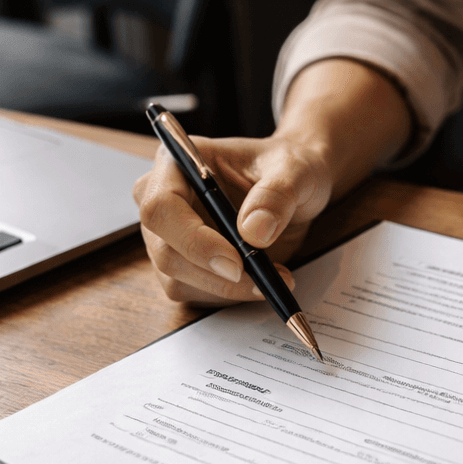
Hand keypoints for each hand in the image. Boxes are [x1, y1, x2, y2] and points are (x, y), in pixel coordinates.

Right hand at [134, 57, 412, 304]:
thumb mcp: (298, 169)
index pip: (161, 209)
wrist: (302, 181)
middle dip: (219, 275)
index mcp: (173, 163)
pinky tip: (266, 290)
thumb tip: (255, 232)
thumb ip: (277, 195)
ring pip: (178, 280)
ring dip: (227, 293)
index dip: (194, 241)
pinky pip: (196, 295)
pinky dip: (230, 301)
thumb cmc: (296, 162)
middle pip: (164, 251)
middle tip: (272, 285)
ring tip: (278, 283)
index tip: (240, 262)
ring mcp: (171, 236)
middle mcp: (161, 200)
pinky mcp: (187, 266)